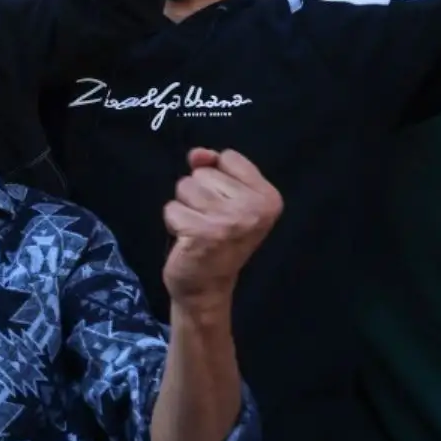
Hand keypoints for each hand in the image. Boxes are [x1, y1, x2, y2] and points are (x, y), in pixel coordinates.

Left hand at [161, 149, 282, 311]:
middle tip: (209, 221)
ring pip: (185, 187)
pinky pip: (172, 209)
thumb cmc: (217, 237)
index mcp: (268, 197)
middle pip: (204, 173)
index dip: (218, 178)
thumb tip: (198, 153)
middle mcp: (254, 209)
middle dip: (198, 194)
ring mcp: (229, 221)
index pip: (228, 158)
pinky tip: (187, 239)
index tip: (225, 206)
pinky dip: (173, 222)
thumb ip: (214, 168)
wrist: (208, 286)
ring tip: (198, 228)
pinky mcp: (202, 233)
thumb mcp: (225, 198)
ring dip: (184, 207)